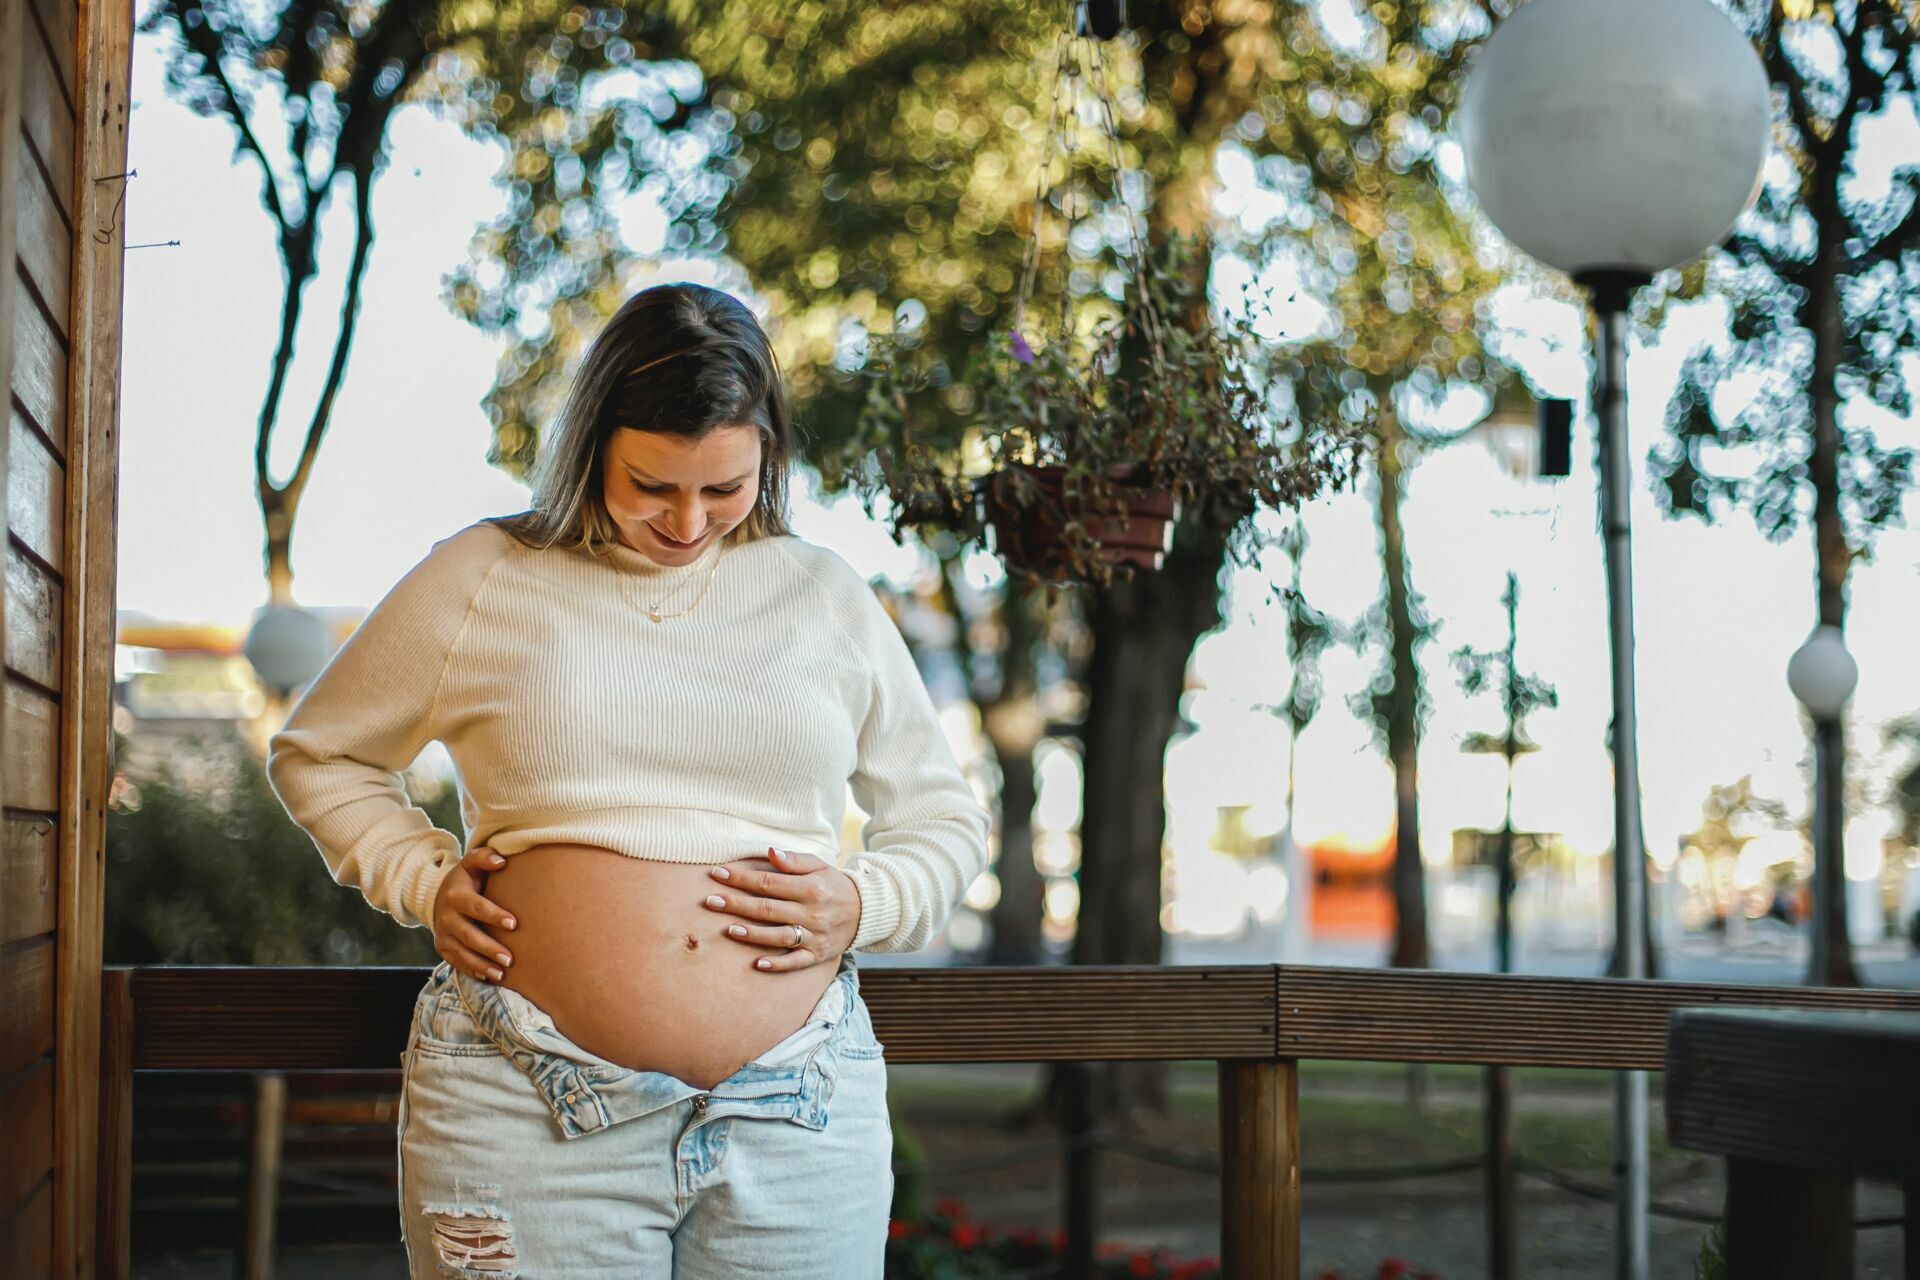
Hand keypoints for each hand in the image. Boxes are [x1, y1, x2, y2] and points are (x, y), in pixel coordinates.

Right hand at [432, 845, 517, 981]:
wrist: (438, 895)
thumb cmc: (466, 879)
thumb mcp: (471, 864)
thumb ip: (484, 857)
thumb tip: (501, 861)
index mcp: (455, 896)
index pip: (476, 907)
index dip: (493, 915)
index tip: (513, 923)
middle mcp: (446, 917)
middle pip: (468, 935)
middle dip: (489, 948)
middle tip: (510, 959)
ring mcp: (443, 935)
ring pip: (461, 954)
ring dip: (481, 965)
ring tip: (502, 974)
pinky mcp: (442, 948)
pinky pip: (456, 963)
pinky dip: (472, 971)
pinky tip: (489, 978)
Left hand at [702, 847, 862, 971]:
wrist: (865, 911)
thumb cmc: (833, 885)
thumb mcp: (819, 866)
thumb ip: (794, 860)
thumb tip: (769, 851)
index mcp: (811, 888)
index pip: (768, 882)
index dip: (741, 878)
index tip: (717, 873)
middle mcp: (812, 913)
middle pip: (767, 909)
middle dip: (736, 904)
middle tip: (710, 901)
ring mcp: (814, 936)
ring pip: (778, 937)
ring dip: (752, 934)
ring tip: (728, 929)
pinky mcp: (817, 955)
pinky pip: (795, 962)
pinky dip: (776, 965)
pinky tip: (756, 964)